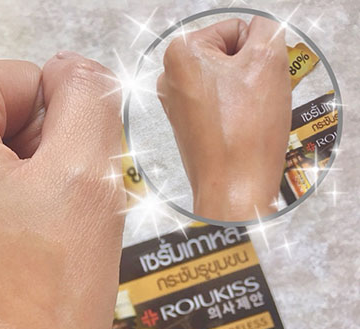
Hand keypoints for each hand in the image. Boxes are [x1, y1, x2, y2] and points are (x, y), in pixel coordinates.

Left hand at [157, 16, 290, 220]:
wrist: (233, 188)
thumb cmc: (244, 134)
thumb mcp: (268, 60)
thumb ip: (266, 30)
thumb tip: (260, 31)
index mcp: (180, 53)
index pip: (236, 29)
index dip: (258, 51)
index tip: (259, 78)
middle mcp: (170, 77)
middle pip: (230, 55)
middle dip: (251, 72)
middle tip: (257, 99)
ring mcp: (176, 104)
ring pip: (228, 82)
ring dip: (247, 93)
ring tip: (251, 116)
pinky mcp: (187, 126)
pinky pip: (222, 106)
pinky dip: (237, 112)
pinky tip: (244, 128)